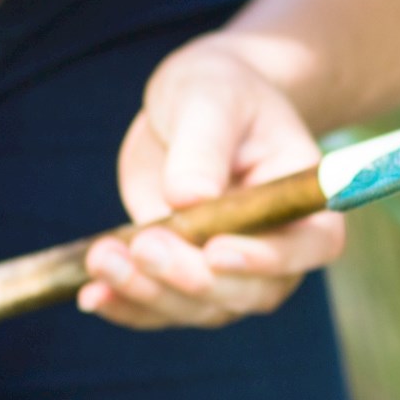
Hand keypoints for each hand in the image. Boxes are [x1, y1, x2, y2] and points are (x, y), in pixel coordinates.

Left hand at [83, 35, 345, 329]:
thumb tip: (188, 199)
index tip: (216, 250)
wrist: (194, 106)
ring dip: (147, 293)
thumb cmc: (219, 92)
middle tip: (143, 246)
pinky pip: (159, 306)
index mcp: (306, 204)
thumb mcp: (211, 101)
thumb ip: (204, 148)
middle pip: (247, 292)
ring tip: (101, 259)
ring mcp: (228, 270)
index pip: (309, 247)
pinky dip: (125, 305)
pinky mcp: (182, 275)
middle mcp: (276, 250)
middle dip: (190, 278)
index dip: (267, 259)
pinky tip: (90, 293)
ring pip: (198, 307)